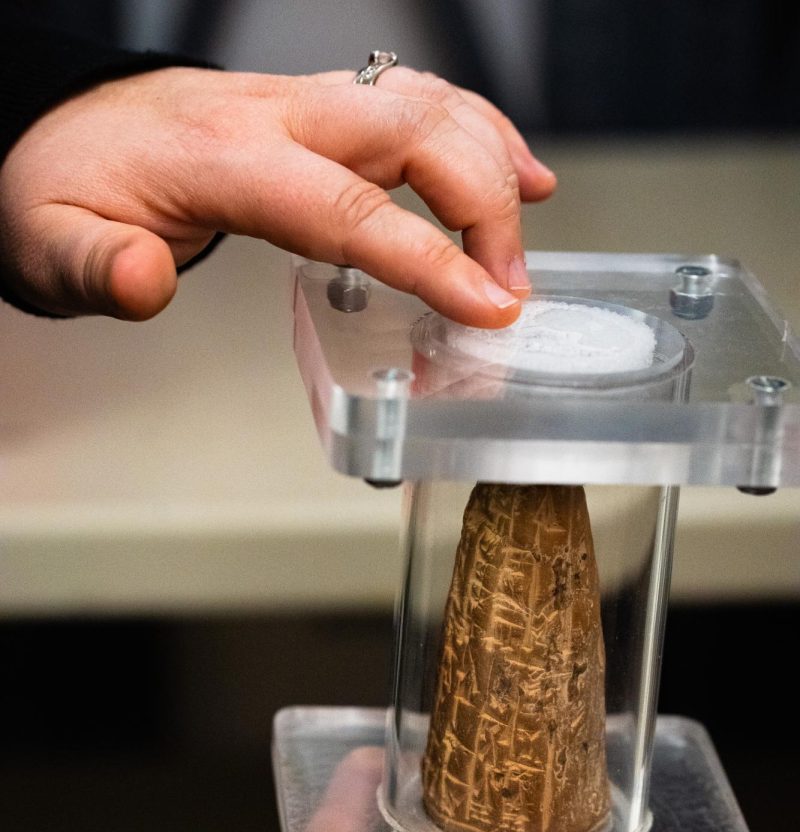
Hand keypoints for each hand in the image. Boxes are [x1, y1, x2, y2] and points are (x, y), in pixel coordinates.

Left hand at [0, 66, 554, 325]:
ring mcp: (302, 102)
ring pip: (426, 104)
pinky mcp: (316, 109)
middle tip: (509, 292)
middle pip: (414, 132)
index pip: (350, 207)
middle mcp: (277, 115)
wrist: (61, 133)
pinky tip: (512, 168)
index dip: (431, 257)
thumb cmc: (64, 190)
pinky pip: (414, 102)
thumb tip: (146, 283)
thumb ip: (98, 268)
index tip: (487, 305)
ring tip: (524, 244)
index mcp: (224, 156)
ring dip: (492, 164)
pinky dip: (475, 132)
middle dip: (485, 208)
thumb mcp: (49, 244)